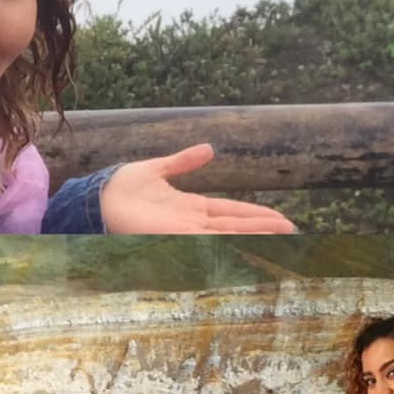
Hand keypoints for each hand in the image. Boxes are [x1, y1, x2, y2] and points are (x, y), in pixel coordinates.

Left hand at [100, 144, 295, 234]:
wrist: (98, 198)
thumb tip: (209, 150)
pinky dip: (229, 243)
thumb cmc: (121, 187)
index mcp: (191, 208)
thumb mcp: (158, 169)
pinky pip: (207, 240)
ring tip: (284, 236)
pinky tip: (249, 243)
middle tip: (295, 232)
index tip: (280, 220)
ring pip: (229, 234)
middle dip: (265, 228)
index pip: (232, 212)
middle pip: (238, 226)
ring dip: (256, 235)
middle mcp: (192, 223)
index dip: (256, 215)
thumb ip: (183, 161)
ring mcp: (185, 232)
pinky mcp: (174, 236)